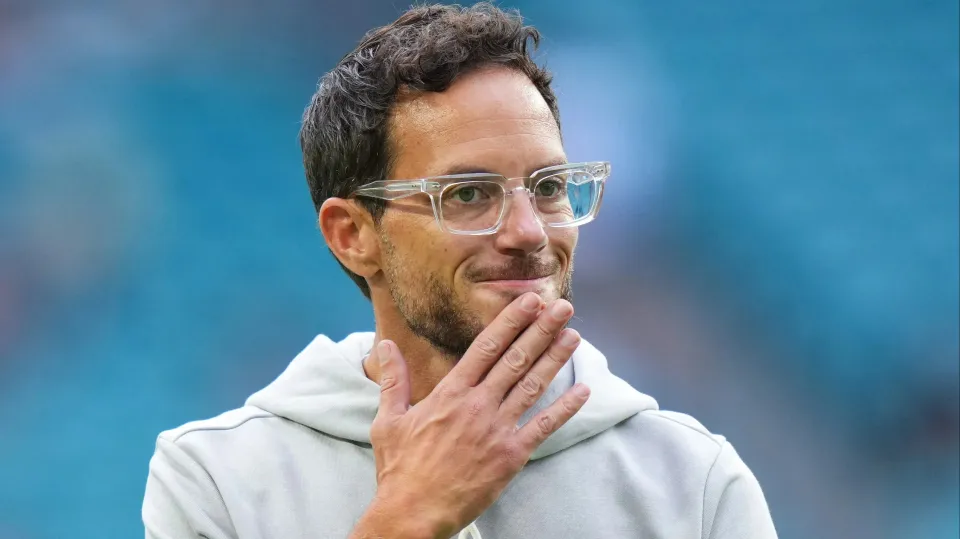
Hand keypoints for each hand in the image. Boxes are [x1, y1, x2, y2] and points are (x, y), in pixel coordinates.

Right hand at [353, 292, 589, 538]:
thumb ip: (393, 379)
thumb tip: (384, 345)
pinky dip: (565, 408)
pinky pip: (544, 427)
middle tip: (563, 307)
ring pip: (533, 386)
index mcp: (450, 393)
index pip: (487, 346)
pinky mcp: (511, 456)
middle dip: (541, 330)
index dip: (511, 321)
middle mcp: (477, 405)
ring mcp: (497, 430)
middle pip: (516, 359)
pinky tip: (582, 390)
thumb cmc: (399, 468)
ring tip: (573, 335)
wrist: (413, 513)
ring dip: (555, 358)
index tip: (530, 301)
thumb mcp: (388, 419)